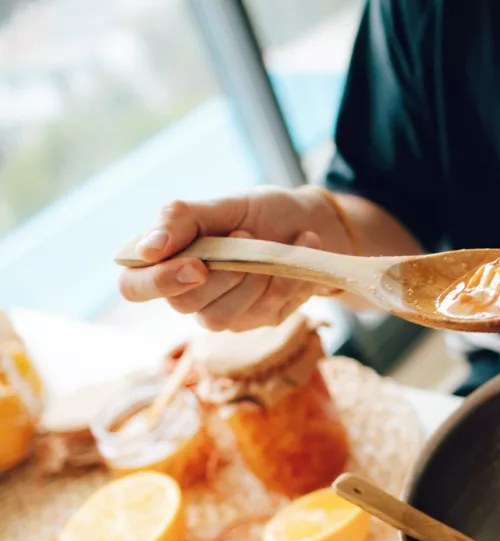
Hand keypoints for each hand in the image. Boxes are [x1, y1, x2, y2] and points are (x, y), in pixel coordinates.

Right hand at [118, 186, 350, 331]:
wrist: (308, 221)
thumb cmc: (257, 212)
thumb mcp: (221, 204)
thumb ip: (181, 219)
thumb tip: (147, 249)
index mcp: (166, 261)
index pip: (133, 287)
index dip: (158, 282)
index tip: (197, 265)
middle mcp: (189, 293)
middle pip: (184, 304)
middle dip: (221, 272)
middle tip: (245, 234)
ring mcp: (225, 312)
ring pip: (222, 317)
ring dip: (254, 277)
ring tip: (273, 245)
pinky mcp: (260, 319)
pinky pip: (269, 308)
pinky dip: (289, 275)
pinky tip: (302, 246)